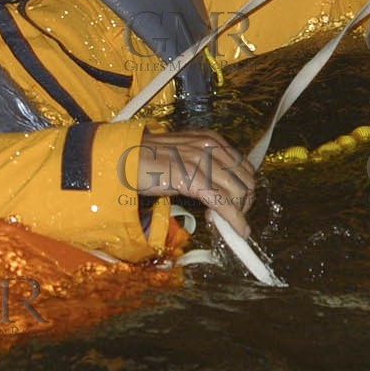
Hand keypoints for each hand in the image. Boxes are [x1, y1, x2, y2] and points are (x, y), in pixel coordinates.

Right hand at [135, 130, 255, 235]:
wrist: (123, 159)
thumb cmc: (147, 159)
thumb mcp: (182, 155)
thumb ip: (202, 165)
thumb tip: (217, 188)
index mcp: (210, 140)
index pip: (243, 166)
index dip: (244, 188)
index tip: (233, 203)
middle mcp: (210, 147)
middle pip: (246, 179)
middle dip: (244, 202)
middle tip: (228, 215)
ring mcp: (202, 162)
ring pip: (238, 192)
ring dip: (237, 212)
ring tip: (219, 222)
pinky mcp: (193, 179)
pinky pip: (223, 203)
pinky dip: (235, 219)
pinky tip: (239, 230)